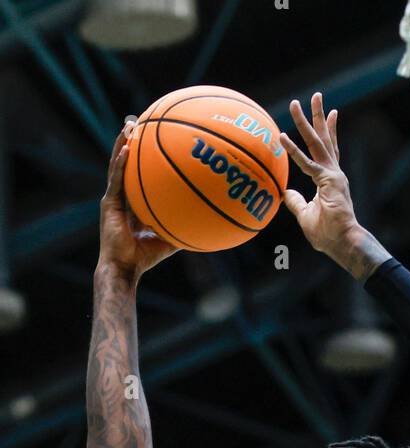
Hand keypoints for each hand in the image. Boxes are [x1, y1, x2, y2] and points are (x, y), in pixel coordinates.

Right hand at [97, 119, 177, 282]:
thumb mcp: (168, 239)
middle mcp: (121, 197)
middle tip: (138, 122)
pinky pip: (116, 179)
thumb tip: (204, 223)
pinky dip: (120, 163)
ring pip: (117, 165)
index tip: (149, 138)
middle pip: (125, 163)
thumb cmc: (145, 258)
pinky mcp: (109, 204)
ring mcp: (113, 199)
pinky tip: (127, 149)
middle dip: (130, 142)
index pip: (136, 174)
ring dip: (122, 144)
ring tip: (129, 125)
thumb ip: (181, 227)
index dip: (141, 157)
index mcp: (132, 203)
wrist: (124, 268)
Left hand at [280, 94, 386, 278]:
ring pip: (317, 143)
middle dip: (319, 116)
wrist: (343, 243)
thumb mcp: (305, 215)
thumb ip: (296, 202)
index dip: (329, 132)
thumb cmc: (328, 235)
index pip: (329, 151)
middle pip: (325, 139)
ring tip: (297, 103)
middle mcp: (334, 173)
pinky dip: (293, 150)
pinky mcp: (327, 181)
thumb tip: (286, 193)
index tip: (331, 114)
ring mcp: (333, 175)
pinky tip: (282, 136)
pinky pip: (306, 163)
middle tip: (316, 95)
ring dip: (306, 122)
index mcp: (331, 179)